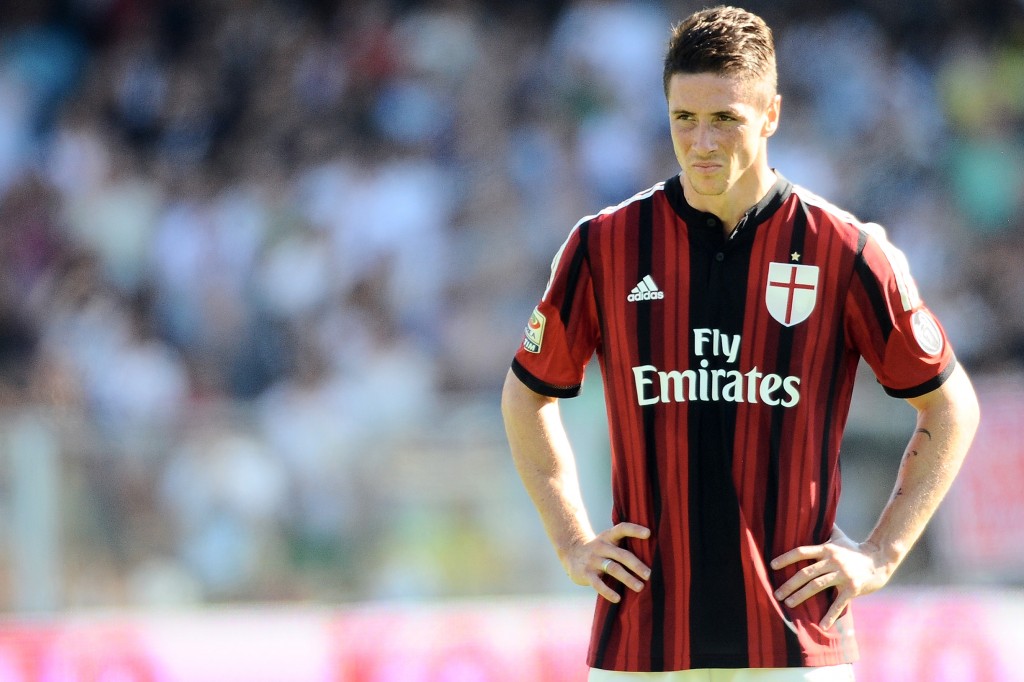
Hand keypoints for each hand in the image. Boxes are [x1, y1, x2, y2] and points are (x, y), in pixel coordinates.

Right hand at [564, 523, 651, 602]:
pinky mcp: (586, 573)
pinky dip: (608, 592)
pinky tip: (618, 599)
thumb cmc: (600, 550)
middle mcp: (601, 547)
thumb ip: (624, 546)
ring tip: (640, 587)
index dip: (634, 530)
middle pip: (621, 554)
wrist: (571, 553)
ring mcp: (593, 560)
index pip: (622, 529)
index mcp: (608, 537)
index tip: (649, 533)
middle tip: (649, 574)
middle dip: (636, 565)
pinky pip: (598, 584)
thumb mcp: (608, 542)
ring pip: (612, 568)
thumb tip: (652, 558)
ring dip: (627, 578)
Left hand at [770, 526, 891, 629]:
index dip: (787, 558)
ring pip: (817, 586)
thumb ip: (825, 528)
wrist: (880, 560)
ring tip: (789, 603)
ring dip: (801, 596)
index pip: (802, 552)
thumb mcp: (839, 536)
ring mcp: (843, 574)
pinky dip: (830, 614)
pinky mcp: (853, 587)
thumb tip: (815, 512)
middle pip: (806, 572)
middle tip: (777, 593)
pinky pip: (839, 602)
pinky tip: (822, 624)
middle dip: (789, 584)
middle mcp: (833, 560)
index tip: (773, 566)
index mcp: (827, 549)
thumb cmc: (855, 549)